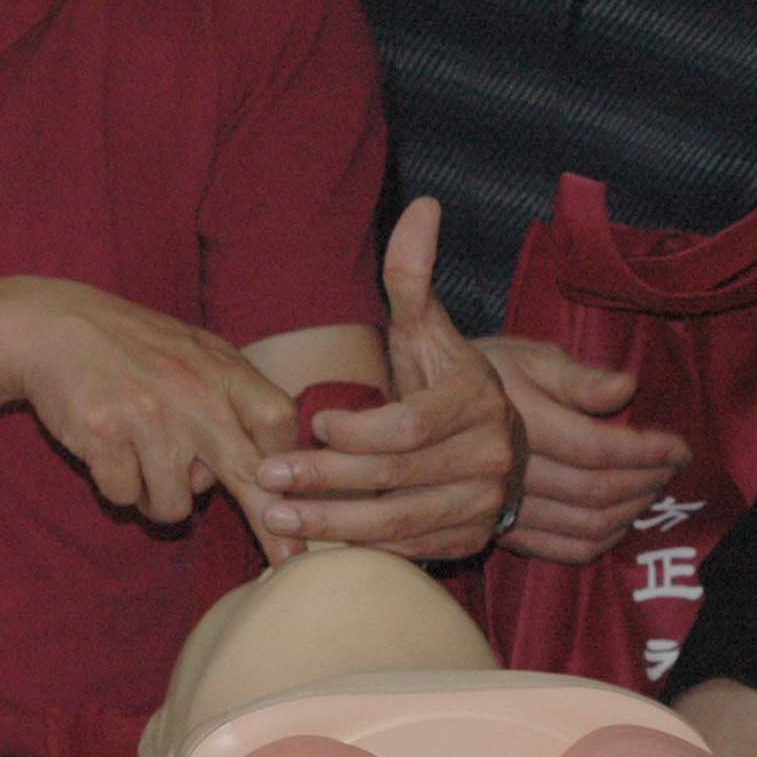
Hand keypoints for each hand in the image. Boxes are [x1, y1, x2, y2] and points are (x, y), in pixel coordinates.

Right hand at [0, 277, 301, 559]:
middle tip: (289, 557)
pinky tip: (108, 451)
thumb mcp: (194, 351)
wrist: (52, 327)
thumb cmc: (132, 346)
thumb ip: (233, 394)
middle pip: (249, 473)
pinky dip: (117, 487)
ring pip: (175, 504)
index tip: (282, 485)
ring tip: (141, 459)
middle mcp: (193, 395)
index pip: (277, 419)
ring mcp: (149, 419)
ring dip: (158, 498)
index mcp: (221, 369)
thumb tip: (271, 461)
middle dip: (270, 523)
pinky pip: (126, 498)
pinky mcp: (105, 438)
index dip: (286, 457)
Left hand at [255, 200, 525, 560]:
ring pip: (397, 524)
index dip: (358, 428)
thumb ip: (414, 274)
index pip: (410, 425)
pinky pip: (405, 552)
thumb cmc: (441, 381)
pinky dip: (357, 551)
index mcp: (477, 402)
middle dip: (324, 479)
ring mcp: (480, 506)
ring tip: (274, 517)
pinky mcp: (465, 543)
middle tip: (266, 476)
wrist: (490, 442)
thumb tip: (421, 204)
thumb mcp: (429, 329)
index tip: (313, 421)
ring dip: (330, 525)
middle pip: (394, 476)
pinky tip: (311, 547)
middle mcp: (488, 457)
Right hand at [478, 336, 689, 563]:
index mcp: (523, 423)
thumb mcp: (529, 356)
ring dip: (632, 511)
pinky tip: (621, 522)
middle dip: (648, 480)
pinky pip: (562, 548)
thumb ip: (579, 378)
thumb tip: (628, 387)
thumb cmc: (488, 372)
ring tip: (654, 488)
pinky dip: (601, 541)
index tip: (681, 447)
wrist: (427, 407)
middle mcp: (513, 471)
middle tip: (673, 466)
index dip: (647, 451)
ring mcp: (505, 506)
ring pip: (586, 524)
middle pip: (597, 491)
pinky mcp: (502, 530)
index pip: (598, 449)